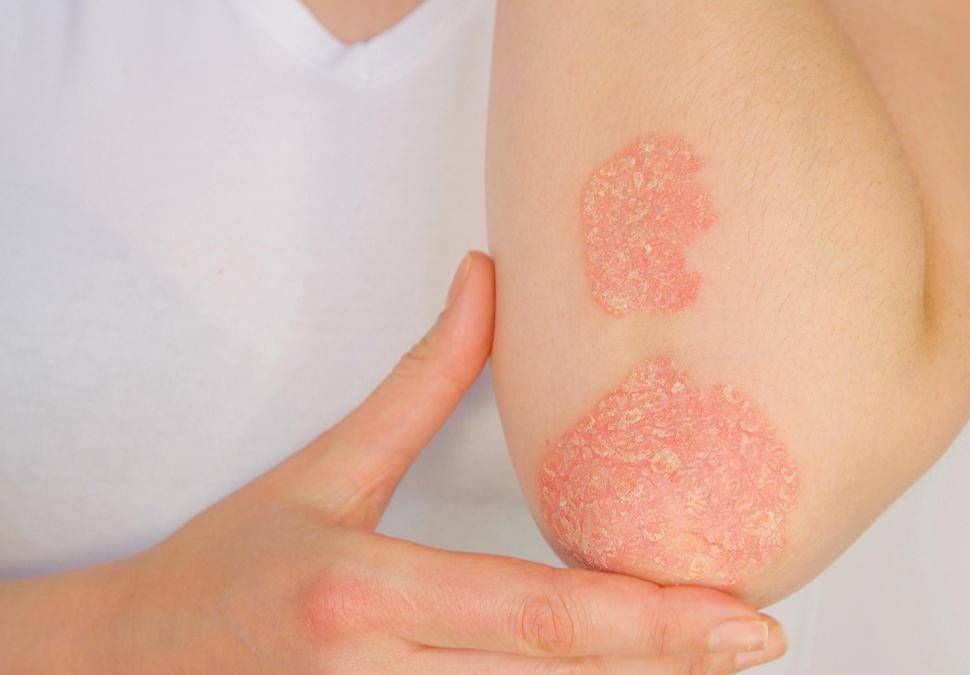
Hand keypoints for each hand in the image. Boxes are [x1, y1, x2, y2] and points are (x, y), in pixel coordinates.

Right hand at [4, 252, 786, 673]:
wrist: (127, 664)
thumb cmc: (224, 568)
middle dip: (664, 667)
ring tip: (702, 660)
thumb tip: (484, 283)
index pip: (541, 615)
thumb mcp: (324, 471)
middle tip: (753, 643)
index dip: (654, 624)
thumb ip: (421, 385)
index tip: (745, 624)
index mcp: (367, 594)